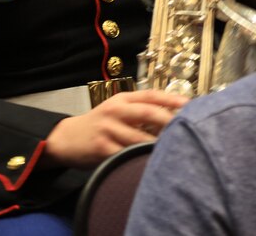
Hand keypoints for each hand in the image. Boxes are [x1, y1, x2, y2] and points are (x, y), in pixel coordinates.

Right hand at [42, 89, 187, 168]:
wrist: (66, 138)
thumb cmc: (98, 124)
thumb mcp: (116, 110)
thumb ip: (139, 110)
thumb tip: (173, 117)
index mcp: (121, 99)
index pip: (150, 95)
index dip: (171, 98)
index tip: (189, 104)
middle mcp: (115, 111)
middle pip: (148, 112)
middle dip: (169, 120)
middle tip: (187, 127)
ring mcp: (108, 129)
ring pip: (139, 137)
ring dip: (157, 143)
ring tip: (174, 147)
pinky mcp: (102, 148)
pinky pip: (126, 154)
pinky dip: (140, 157)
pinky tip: (151, 161)